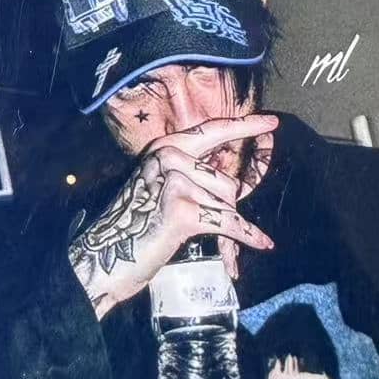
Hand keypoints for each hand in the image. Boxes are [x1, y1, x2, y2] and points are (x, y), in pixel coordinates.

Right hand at [67, 114, 276, 319]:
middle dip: (227, 206)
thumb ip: (195, 178)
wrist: (107, 256)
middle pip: (227, 179)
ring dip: (222, 223)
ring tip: (196, 235)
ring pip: (227, 201)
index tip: (271, 122)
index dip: (245, 126)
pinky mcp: (181, 208)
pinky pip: (227, 222)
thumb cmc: (139, 227)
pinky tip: (263, 242)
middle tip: (208, 221)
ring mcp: (174, 180)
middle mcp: (169, 155)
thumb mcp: (165, 190)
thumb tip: (238, 181)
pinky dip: (247, 235)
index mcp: (165, 147)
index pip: (212, 130)